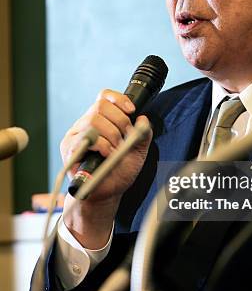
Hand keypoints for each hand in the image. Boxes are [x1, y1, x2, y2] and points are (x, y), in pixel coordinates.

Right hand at [60, 89, 152, 247]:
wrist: (107, 193)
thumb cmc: (119, 171)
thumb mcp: (138, 151)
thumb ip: (143, 134)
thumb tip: (143, 119)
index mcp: (101, 120)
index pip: (104, 96)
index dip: (118, 99)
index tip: (131, 111)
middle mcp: (86, 124)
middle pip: (100, 106)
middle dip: (119, 121)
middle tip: (124, 139)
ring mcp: (75, 135)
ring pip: (94, 120)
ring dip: (111, 135)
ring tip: (115, 150)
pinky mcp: (69, 148)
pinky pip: (85, 138)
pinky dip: (102, 145)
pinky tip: (107, 154)